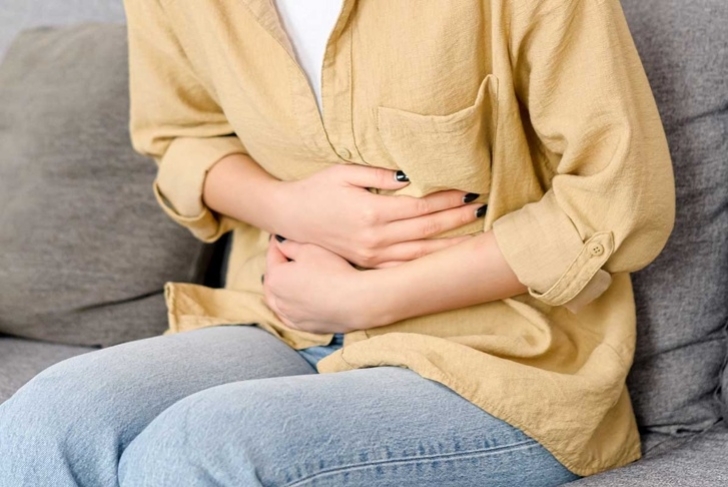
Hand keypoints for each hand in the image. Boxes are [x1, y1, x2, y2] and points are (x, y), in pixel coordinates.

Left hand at [263, 238, 369, 333]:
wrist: (355, 301)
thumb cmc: (333, 272)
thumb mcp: (310, 249)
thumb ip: (290, 244)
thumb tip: (280, 243)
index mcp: (275, 278)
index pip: (272, 255)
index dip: (278, 243)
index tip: (280, 236)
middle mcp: (278, 300)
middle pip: (272, 279)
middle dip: (276, 266)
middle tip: (284, 255)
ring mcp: (290, 316)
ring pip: (277, 300)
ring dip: (279, 288)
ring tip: (286, 280)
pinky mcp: (304, 327)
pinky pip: (289, 316)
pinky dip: (288, 307)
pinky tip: (294, 303)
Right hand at [269, 164, 482, 267]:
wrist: (289, 217)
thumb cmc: (317, 189)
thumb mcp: (344, 172)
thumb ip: (378, 175)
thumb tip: (410, 176)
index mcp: (371, 214)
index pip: (420, 208)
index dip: (447, 201)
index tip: (469, 192)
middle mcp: (374, 239)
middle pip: (426, 231)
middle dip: (457, 221)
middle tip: (482, 211)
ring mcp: (371, 256)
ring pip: (419, 254)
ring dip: (448, 247)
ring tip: (474, 240)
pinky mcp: (367, 263)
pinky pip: (402, 268)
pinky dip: (425, 265)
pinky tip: (443, 263)